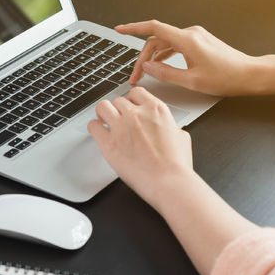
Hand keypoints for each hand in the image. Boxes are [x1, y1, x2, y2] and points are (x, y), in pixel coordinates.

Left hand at [88, 86, 194, 208]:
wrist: (169, 182)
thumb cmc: (176, 165)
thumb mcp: (181, 136)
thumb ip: (169, 126)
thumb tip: (167, 129)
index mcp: (156, 110)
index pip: (136, 93)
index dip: (132, 100)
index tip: (130, 107)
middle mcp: (137, 114)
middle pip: (118, 100)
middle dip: (118, 110)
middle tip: (119, 120)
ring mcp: (121, 127)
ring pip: (102, 107)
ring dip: (104, 114)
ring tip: (105, 122)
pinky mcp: (109, 143)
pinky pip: (93, 126)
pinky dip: (95, 128)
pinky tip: (99, 133)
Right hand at [115, 20, 258, 96]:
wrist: (249, 74)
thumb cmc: (226, 78)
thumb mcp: (192, 81)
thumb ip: (166, 73)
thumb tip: (148, 68)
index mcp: (187, 40)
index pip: (154, 28)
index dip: (134, 28)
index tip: (120, 30)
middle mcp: (191, 33)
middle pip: (157, 39)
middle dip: (143, 57)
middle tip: (135, 76)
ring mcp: (196, 36)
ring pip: (166, 42)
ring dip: (154, 57)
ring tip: (146, 74)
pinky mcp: (200, 41)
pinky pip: (176, 44)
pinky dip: (165, 54)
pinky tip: (161, 66)